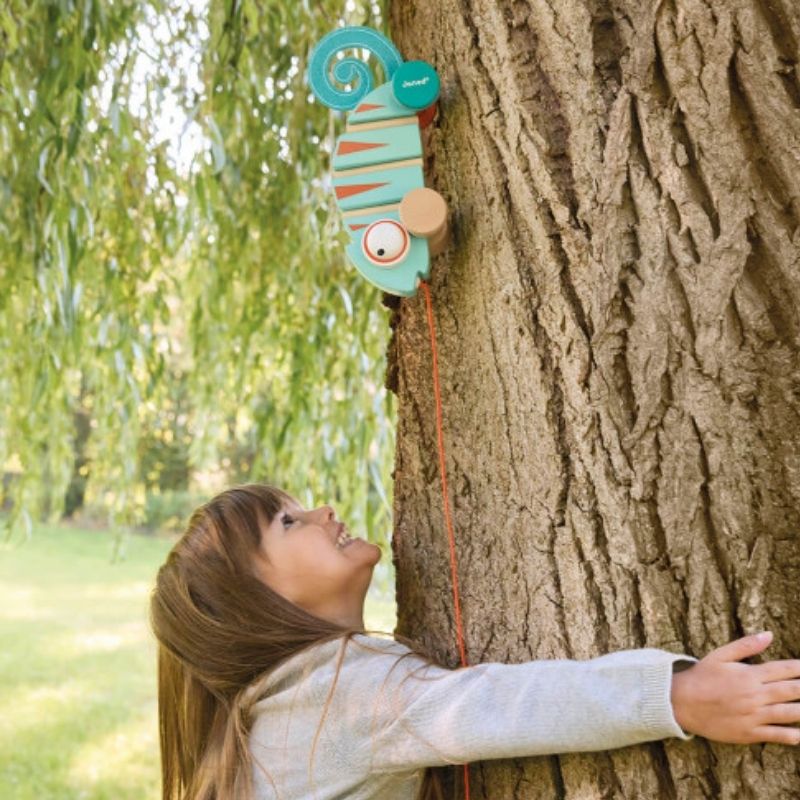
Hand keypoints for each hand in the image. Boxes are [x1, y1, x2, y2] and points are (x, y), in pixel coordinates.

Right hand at [670, 631, 799, 744]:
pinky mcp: (750, 733)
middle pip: (793, 691)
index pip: (784, 669)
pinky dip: (793, 735)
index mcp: (749, 674)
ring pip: (790, 714)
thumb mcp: (719, 655)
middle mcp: (755, 695)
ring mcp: (754, 715)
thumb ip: (746, 645)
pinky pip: (777, 735)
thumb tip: (769, 634)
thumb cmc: (701, 676)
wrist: (681, 702)